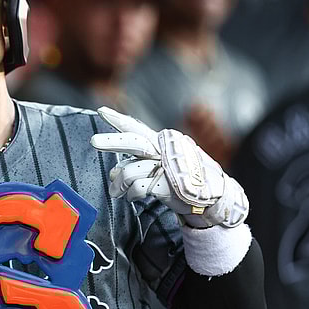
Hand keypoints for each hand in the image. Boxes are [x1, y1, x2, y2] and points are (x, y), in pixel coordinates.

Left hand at [90, 107, 248, 228]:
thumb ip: (138, 166)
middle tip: (94, 141)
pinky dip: (131, 195)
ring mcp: (167, 167)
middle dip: (111, 141)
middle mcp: (165, 151)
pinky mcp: (168, 185)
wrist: (214, 198)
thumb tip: (112, 172)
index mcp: (163, 143)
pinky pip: (138, 188)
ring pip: (128, 172)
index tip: (102, 111)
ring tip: (116, 191)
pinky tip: (133, 197)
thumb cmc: (185, 180)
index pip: (138, 128)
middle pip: (134, 143)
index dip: (119, 120)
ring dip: (118, 185)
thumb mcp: (163, 167)